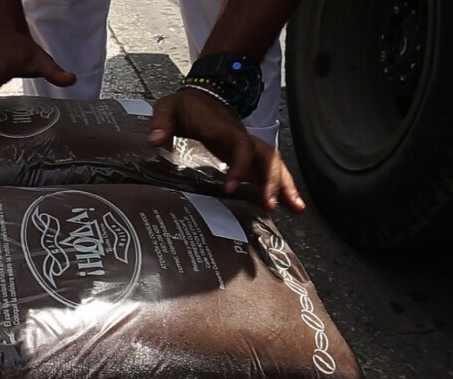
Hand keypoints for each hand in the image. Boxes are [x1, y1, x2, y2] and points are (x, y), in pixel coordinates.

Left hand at [148, 89, 305, 212]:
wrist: (205, 93)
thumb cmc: (186, 105)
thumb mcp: (169, 108)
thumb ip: (162, 122)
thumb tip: (155, 140)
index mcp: (226, 130)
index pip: (241, 147)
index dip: (239, 166)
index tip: (231, 189)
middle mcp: (243, 139)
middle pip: (267, 158)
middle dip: (273, 181)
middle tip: (271, 206)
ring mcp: (249, 148)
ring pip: (274, 165)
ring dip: (286, 186)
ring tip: (298, 209)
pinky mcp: (249, 156)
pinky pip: (268, 171)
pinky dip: (280, 187)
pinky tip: (289, 206)